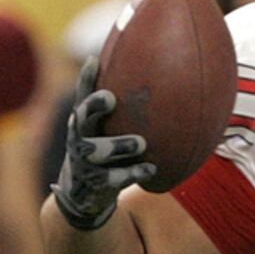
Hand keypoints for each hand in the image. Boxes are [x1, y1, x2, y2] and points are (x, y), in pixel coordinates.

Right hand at [52, 57, 154, 230]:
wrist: (85, 192)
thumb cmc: (107, 150)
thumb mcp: (111, 131)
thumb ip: (132, 111)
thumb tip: (174, 79)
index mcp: (85, 122)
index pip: (83, 96)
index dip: (86, 79)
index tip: (95, 61)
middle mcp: (79, 137)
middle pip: (81, 117)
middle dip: (94, 106)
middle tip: (111, 98)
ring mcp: (84, 161)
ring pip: (94, 150)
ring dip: (118, 145)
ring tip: (141, 143)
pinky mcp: (94, 182)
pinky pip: (112, 178)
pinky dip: (132, 172)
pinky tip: (151, 168)